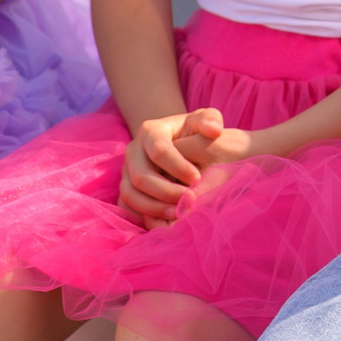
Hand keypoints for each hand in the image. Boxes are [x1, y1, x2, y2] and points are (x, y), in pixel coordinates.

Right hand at [119, 107, 254, 221]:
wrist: (179, 145)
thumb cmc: (194, 134)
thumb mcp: (204, 121)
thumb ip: (211, 119)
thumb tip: (214, 130)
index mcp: (150, 131)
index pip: (158, 151)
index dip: (178, 168)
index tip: (198, 178)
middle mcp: (133, 151)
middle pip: (140, 176)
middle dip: (166, 192)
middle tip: (190, 201)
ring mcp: (126, 171)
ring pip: (130, 194)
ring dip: (154, 208)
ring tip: (178, 214)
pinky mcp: (126, 189)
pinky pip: (126, 207)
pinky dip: (142, 216)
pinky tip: (165, 221)